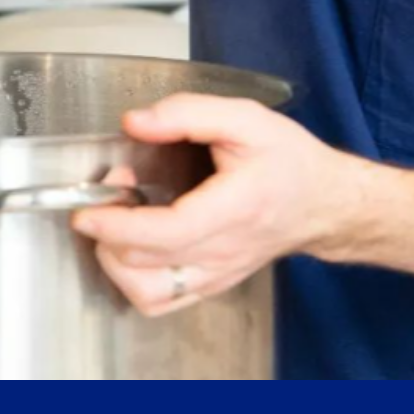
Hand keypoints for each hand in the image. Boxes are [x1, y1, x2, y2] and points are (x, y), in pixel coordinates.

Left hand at [72, 94, 359, 317]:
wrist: (324, 201)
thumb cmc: (289, 160)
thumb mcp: (246, 118)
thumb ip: (187, 113)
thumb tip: (136, 122)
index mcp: (233, 209)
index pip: (166, 234)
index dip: (118, 225)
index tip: (89, 208)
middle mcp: (222, 253)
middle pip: (145, 266)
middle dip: (109, 230)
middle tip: (113, 188)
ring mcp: (216, 276)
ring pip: (147, 293)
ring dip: (117, 261)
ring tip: (120, 220)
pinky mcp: (211, 285)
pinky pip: (160, 300)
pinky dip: (134, 279)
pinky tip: (136, 244)